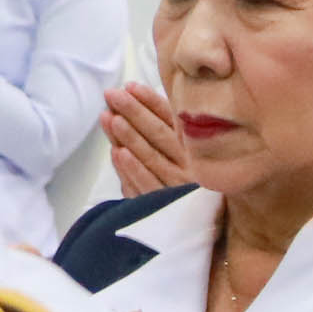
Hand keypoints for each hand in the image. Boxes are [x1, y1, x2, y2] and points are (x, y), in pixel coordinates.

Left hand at [104, 82, 191, 197]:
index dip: (150, 101)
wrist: (201, 224)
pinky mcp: (164, 207)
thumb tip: (137, 96)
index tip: (131, 87)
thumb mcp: (185, 149)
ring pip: (151, 157)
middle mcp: (190, 165)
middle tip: (113, 95)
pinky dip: (131, 169)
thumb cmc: (187, 177)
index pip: (172, 119)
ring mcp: (177, 186)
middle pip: (159, 135)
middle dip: (134, 112)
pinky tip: (117, 153)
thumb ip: (168, 126)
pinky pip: (145, 185)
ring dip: (129, 137)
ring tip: (111, 118)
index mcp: (197, 147)